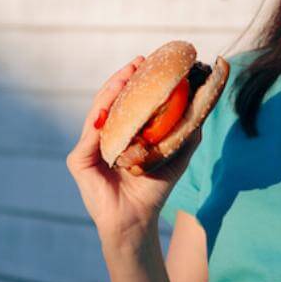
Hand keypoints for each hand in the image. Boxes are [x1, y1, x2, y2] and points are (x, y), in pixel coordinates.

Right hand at [65, 55, 203, 247]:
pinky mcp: (79, 160)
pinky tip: (111, 103)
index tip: (149, 62)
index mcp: (121, 133)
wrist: (138, 220)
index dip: (135, 81)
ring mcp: (88, 147)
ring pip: (98, 111)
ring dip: (111, 90)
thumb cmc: (154, 189)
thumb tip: (201, 104)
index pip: (125, 101)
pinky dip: (100, 116)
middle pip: (110, 100)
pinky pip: (90, 134)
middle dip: (123, 78)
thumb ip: (185, 131)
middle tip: (138, 61)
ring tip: (126, 74)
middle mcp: (102, 137)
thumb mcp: (175, 155)